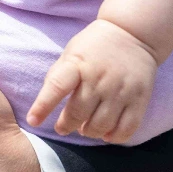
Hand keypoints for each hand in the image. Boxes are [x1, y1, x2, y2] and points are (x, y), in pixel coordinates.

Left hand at [28, 19, 159, 142]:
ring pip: (101, 125)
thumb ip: (58, 76)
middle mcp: (99, 78)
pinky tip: (106, 133)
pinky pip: (126, 128)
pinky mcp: (140, 99)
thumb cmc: (94, 47)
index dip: (42, 106)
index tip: (33, 120)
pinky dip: (114, 137)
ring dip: (89, 132)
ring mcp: (121, 90)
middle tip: (63, 126)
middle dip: (66, 125)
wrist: (133, 34)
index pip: (57, 86)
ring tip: (85, 128)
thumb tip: (44, 105)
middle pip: (78, 113)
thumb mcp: (71, 53)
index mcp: (78, 64)